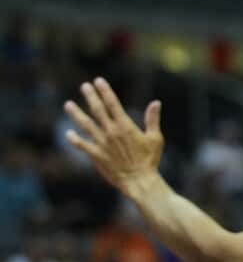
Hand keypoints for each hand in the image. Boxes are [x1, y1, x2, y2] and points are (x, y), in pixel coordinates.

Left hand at [64, 78, 163, 194]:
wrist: (139, 180)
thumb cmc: (149, 159)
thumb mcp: (155, 138)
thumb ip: (152, 119)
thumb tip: (156, 102)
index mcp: (125, 126)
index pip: (113, 104)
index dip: (105, 91)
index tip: (99, 81)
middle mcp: (111, 132)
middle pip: (98, 110)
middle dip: (90, 97)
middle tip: (84, 86)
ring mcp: (102, 144)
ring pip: (86, 125)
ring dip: (76, 114)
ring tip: (68, 104)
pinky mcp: (96, 156)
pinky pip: (82, 146)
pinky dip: (74, 140)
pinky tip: (68, 134)